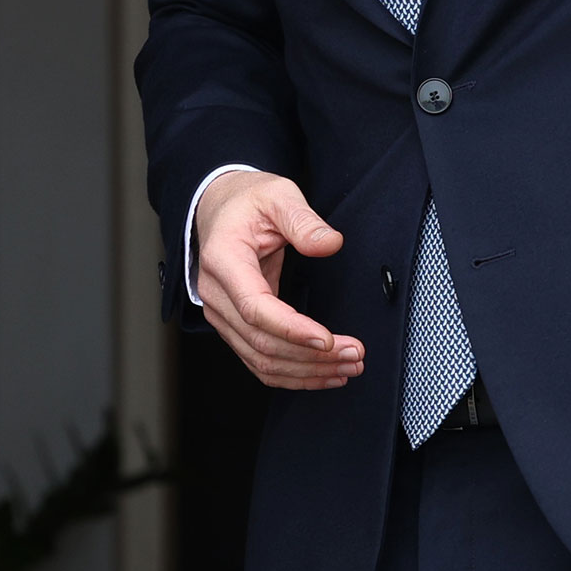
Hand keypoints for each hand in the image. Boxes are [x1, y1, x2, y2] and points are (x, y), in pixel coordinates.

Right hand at [193, 170, 359, 389]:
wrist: (219, 208)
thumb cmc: (248, 201)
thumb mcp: (278, 196)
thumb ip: (303, 220)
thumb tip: (330, 243)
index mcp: (223, 260)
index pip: (255, 308)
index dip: (292, 329)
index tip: (328, 340)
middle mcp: (215, 294)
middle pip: (261, 342)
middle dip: (312, 356)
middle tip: (355, 354)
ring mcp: (221, 314)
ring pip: (261, 359)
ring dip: (307, 371)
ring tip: (348, 367)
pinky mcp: (233, 326)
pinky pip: (259, 361)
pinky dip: (292, 374)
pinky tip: (323, 374)